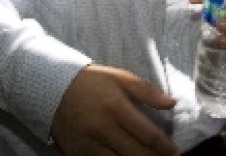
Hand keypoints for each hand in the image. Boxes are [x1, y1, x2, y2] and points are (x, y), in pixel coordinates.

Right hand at [51, 64, 179, 155]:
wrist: (50, 88)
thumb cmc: (90, 81)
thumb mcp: (119, 77)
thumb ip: (146, 91)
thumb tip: (172, 103)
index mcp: (116, 108)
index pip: (148, 135)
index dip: (165, 147)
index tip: (175, 152)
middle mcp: (103, 129)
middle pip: (136, 154)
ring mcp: (89, 145)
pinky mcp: (77, 154)